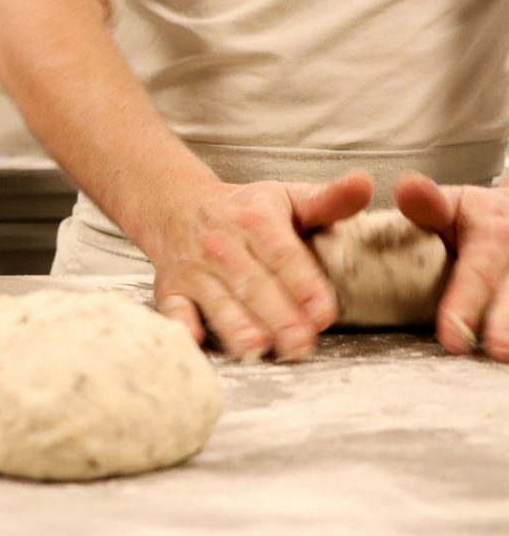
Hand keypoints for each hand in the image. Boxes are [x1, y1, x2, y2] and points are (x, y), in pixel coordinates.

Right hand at [153, 171, 372, 360]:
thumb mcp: (286, 196)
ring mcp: (195, 270)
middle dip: (278, 317)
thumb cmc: (241, 210)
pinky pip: (174, 309)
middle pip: (253, 285)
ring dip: (237, 327)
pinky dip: (182, 325)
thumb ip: (328, 200)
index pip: (284, 255)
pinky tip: (194, 340)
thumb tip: (364, 185)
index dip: (304, 285)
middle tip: (301, 345)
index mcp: (256, 221)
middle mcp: (223, 246)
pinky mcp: (171, 289)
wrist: (175, 204)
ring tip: (258, 350)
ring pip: (218, 301)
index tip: (323, 314)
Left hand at [394, 172, 508, 360]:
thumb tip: (406, 188)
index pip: (480, 271)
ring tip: (502, 359)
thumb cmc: (468, 217)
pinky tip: (501, 363)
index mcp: (495, 231)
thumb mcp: (448, 203)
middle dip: (506, 325)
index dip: (466, 303)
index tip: (451, 339)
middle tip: (495, 352)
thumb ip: (426, 203)